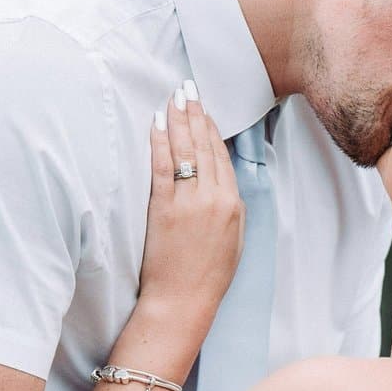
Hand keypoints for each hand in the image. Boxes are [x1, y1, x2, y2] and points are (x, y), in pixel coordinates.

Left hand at [134, 85, 243, 360]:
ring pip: (186, 150)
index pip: (222, 157)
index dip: (212, 130)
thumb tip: (222, 184)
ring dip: (179, 119)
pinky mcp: (164, 207)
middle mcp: (214, 198)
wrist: (183, 301)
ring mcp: (189, 202)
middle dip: (196, 114)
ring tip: (174, 97)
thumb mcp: (233, 240)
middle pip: (205, 146)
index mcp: (233, 205)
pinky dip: (160, 142)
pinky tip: (157, 123)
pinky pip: (163, 166)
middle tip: (188, 89)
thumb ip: (230, 208)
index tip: (204, 110)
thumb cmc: (207, 277)